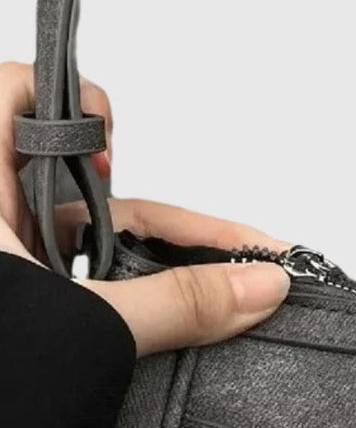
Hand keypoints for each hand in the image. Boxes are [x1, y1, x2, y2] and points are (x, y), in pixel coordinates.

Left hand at [0, 61, 289, 355]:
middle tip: (210, 242)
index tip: (112, 148)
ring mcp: (8, 272)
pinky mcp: (24, 314)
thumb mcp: (85, 332)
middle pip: (79, 176)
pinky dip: (139, 294)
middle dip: (150, 202)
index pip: (14, 96)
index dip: (67, 103)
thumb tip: (259, 285)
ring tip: (224, 285)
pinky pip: (89, 282)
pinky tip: (189, 316)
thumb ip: (179, 304)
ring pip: (89, 235)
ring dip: (156, 256)